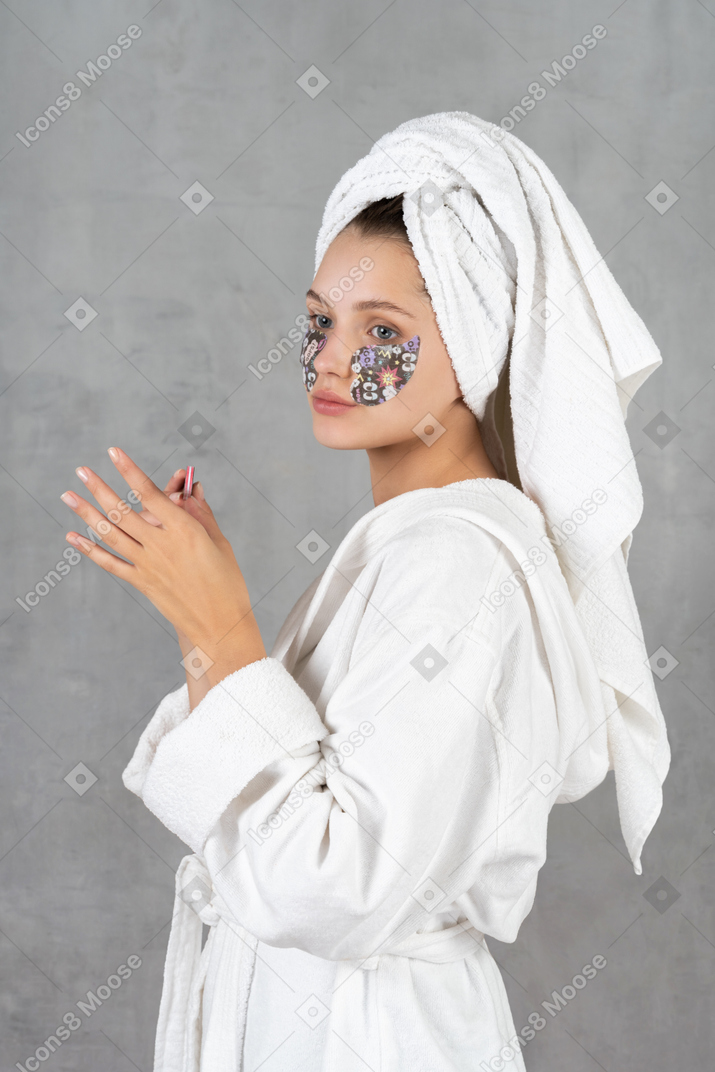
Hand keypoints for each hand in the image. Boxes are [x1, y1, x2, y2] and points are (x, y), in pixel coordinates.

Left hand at [61, 448, 265, 683]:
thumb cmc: (227, 582)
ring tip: (68, 495)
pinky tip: (73, 537)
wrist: (220, 625)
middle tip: (81, 470)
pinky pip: (110, 563)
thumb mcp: (219, 543)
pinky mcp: (142, 582)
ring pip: (110, 534)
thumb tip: (190, 489)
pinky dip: (90, 550)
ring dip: (86, 512)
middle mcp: (161, 545)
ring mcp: (148, 565)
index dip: (130, 471)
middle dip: (99, 487)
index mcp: (184, 531)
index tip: (114, 453)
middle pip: (122, 511)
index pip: (151, 494)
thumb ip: (201, 514)